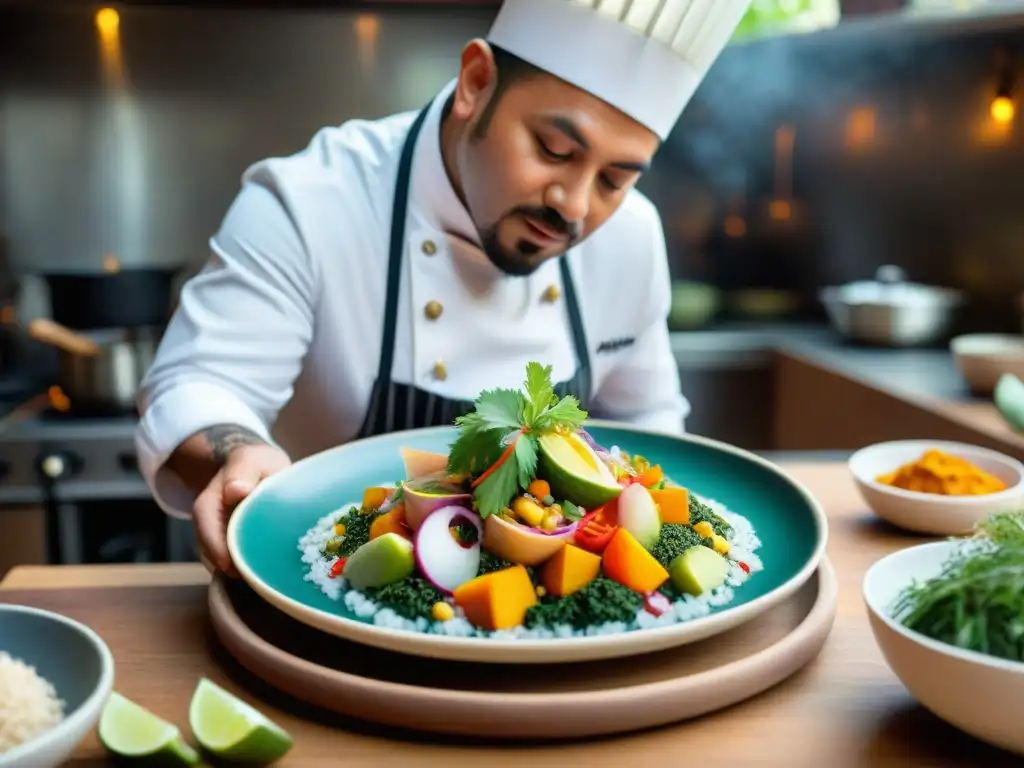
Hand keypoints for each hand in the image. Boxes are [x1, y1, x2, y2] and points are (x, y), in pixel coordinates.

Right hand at [192, 443, 290, 576]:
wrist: (260, 468)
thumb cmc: (258, 463)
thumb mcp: (251, 460)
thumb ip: (243, 472)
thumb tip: (235, 490)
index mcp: (209, 501)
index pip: (205, 526)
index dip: (216, 547)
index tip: (230, 564)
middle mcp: (208, 523)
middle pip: (210, 551)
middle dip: (228, 566)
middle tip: (252, 579)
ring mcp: (218, 536)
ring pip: (220, 561)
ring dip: (237, 570)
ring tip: (260, 579)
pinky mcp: (231, 545)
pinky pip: (232, 563)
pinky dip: (245, 569)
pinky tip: (262, 574)